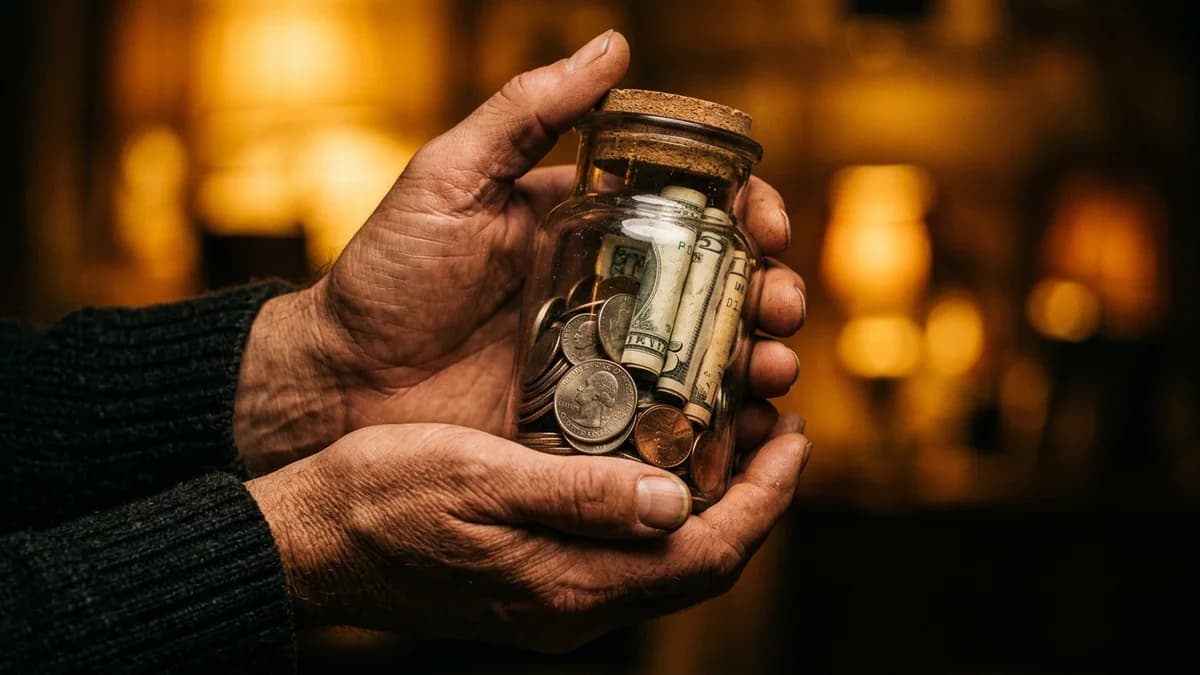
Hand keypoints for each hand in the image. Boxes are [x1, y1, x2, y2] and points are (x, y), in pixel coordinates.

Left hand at [233, 30, 807, 473]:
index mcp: (587, 232)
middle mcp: (608, 298)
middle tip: (781, 305)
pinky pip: (669, 428)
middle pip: (718, 291)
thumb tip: (614, 48)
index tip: (766, 224)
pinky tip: (745, 429)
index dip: (743, 214)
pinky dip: (718, 428)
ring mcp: (604, 369)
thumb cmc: (387, 277)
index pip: (691, 213)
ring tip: (775, 366)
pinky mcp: (593, 433)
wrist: (340, 383)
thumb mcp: (451, 179)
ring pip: (707, 361)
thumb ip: (527, 115)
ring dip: (760, 358)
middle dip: (769, 293)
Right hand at [245, 418, 810, 650]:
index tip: (792, 438)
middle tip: (771, 425)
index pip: (706, 555)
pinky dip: (660, 505)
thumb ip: (579, 497)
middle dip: (752, 496)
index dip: (765, 500)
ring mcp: (555, 598)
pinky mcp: (536, 581)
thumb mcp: (478, 479)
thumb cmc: (381, 499)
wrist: (309, 541)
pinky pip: (625, 550)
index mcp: (570, 585)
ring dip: (710, 498)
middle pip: (699, 561)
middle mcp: (575, 604)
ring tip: (728, 429)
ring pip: (666, 556)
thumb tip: (678, 502)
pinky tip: (656, 457)